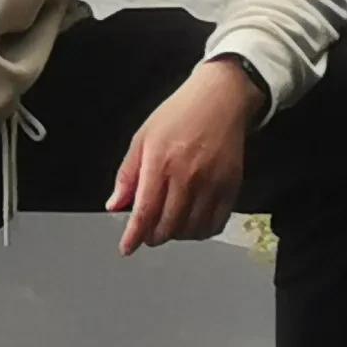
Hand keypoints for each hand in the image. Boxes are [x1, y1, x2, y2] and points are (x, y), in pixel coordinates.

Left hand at [107, 57, 261, 252]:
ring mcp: (212, 183)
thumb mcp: (143, 137)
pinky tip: (192, 224)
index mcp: (160, 162)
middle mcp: (188, 176)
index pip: (145, 211)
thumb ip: (128, 174)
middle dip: (154, 236)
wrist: (220, 99)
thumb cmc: (178, 114)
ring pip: (191, 229)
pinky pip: (216, 223)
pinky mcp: (231, 186)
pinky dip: (201, 232)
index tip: (127, 248)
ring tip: (169, 226)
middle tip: (148, 234)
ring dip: (177, 235)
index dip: (134, 235)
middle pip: (168, 225)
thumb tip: (115, 205)